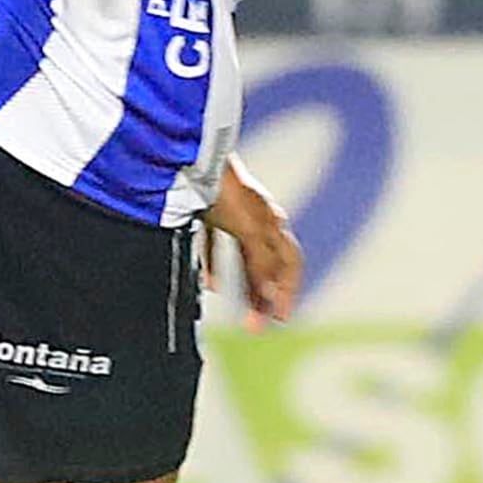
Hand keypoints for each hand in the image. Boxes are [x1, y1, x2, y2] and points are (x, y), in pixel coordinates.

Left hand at [209, 160, 303, 327]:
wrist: (192, 156)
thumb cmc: (224, 191)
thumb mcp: (249, 231)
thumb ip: (261, 265)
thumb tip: (273, 299)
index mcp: (273, 222)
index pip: (290, 263)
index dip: (288, 291)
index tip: (281, 318)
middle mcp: (259, 217)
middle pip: (269, 263)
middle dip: (266, 295)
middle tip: (258, 325)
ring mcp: (235, 213)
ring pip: (246, 256)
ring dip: (245, 284)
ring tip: (241, 309)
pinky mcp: (210, 209)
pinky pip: (217, 242)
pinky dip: (216, 264)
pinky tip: (208, 283)